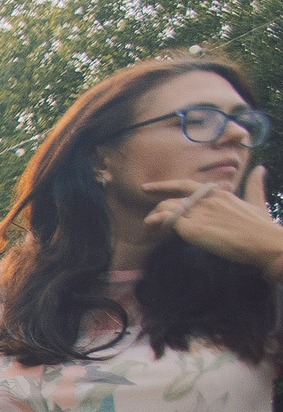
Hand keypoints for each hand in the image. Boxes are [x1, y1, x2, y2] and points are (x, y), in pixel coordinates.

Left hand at [141, 167, 282, 274]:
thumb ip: (254, 185)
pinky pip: (167, 220)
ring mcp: (199, 213)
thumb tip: (260, 169)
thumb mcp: (257, 201)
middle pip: (171, 199)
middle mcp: (206, 200)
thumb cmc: (262, 226)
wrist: (264, 242)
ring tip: (148, 229)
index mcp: (218, 194)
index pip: (186, 185)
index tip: (148, 188)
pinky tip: (153, 230)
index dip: (165, 186)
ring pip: (165, 208)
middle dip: (156, 208)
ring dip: (152, 218)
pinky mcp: (193, 229)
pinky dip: (156, 223)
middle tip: (148, 222)